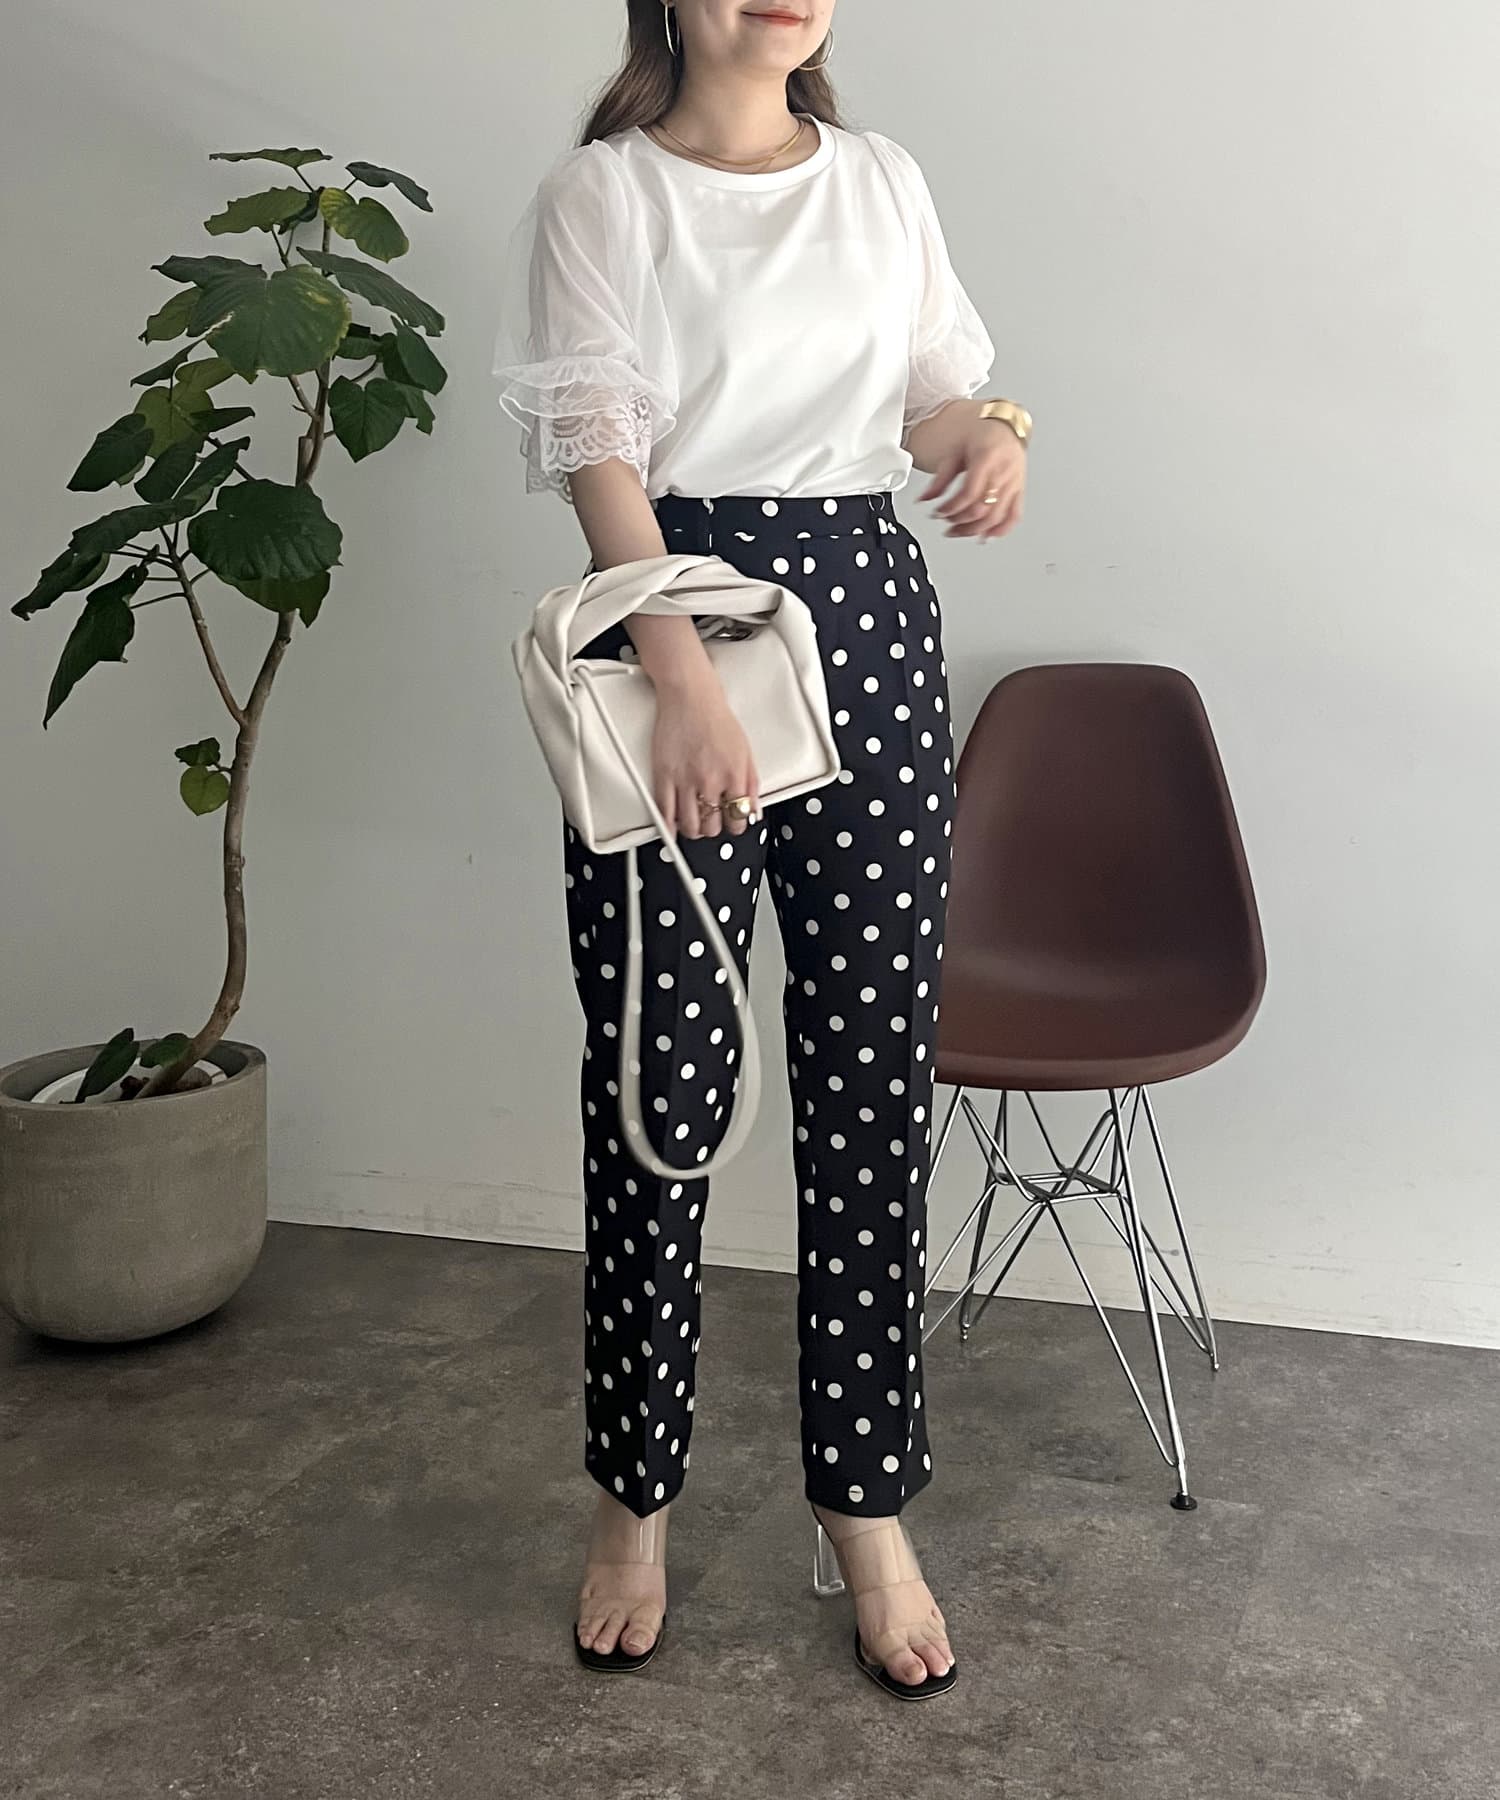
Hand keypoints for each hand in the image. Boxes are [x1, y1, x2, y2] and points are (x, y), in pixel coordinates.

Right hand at [651, 672, 760, 841]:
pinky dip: (668, 826)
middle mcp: (710, 781)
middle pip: (712, 826)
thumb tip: (753, 808)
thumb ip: (751, 783)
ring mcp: (686, 780)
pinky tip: (671, 827)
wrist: (691, 697)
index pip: (738, 818)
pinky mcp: (664, 776)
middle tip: (711, 821)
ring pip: (690, 825)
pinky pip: (664, 812)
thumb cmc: (716, 718)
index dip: (736, 826)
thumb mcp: (746, 751)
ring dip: (693, 829)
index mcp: (734, 776)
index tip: (731, 823)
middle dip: (713, 828)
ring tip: (694, 823)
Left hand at [918, 418, 1026, 541]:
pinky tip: (986, 535)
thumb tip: (924, 499)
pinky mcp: (1019, 490)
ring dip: (975, 530)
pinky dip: (1000, 530)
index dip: (951, 508)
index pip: (969, 494)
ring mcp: (1013, 483)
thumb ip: (940, 478)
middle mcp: (1003, 473)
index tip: (937, 512)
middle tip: (946, 523)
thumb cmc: (982, 435)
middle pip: (982, 509)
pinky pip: (1014, 515)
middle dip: (960, 522)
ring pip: (996, 517)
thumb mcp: (955, 452)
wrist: (1005, 426)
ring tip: (959, 531)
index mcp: (987, 459)